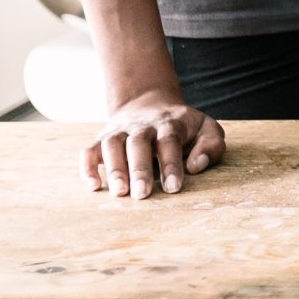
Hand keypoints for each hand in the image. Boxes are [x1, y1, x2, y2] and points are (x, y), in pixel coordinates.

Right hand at [85, 88, 222, 198]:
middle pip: (138, 143)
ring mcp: (119, 131)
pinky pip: (89, 151)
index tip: (173, 188)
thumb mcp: (206, 128)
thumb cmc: (183, 126)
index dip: (171, 164)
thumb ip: (211, 145)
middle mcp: (142, 126)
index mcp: (170, 122)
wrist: (148, 103)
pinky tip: (93, 186)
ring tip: (120, 193)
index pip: (170, 141)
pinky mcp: (101, 139)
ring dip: (114, 169)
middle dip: (140, 169)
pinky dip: (87, 168)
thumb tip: (196, 166)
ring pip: (112, 145)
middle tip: (142, 194)